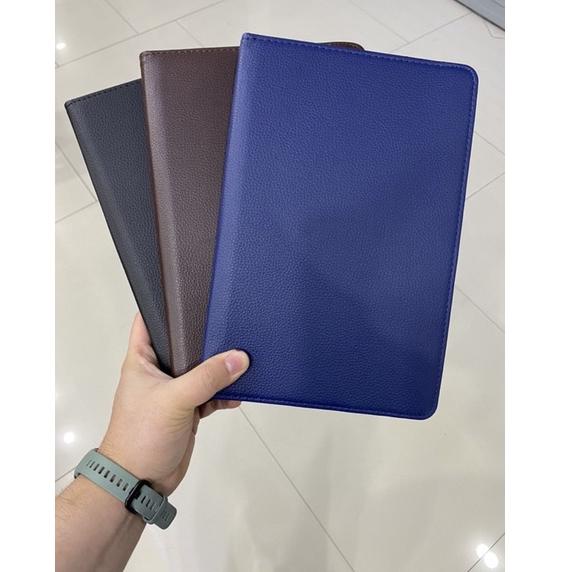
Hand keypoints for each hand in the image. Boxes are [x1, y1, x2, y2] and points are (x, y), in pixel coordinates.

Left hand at [98, 314, 248, 495]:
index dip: (165, 305)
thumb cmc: (141, 434)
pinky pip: (210, 394)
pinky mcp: (188, 410)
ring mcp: (175, 391)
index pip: (149, 321)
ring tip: (244, 357)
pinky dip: (224, 393)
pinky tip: (240, 392)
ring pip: (201, 370)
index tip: (191, 291)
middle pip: (184, 345)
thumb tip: (240, 358)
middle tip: (230, 321)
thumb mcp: (175, 399)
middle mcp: (158, 371)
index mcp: (142, 360)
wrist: (140, 481)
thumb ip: (208, 377)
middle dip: (205, 337)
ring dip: (220, 368)